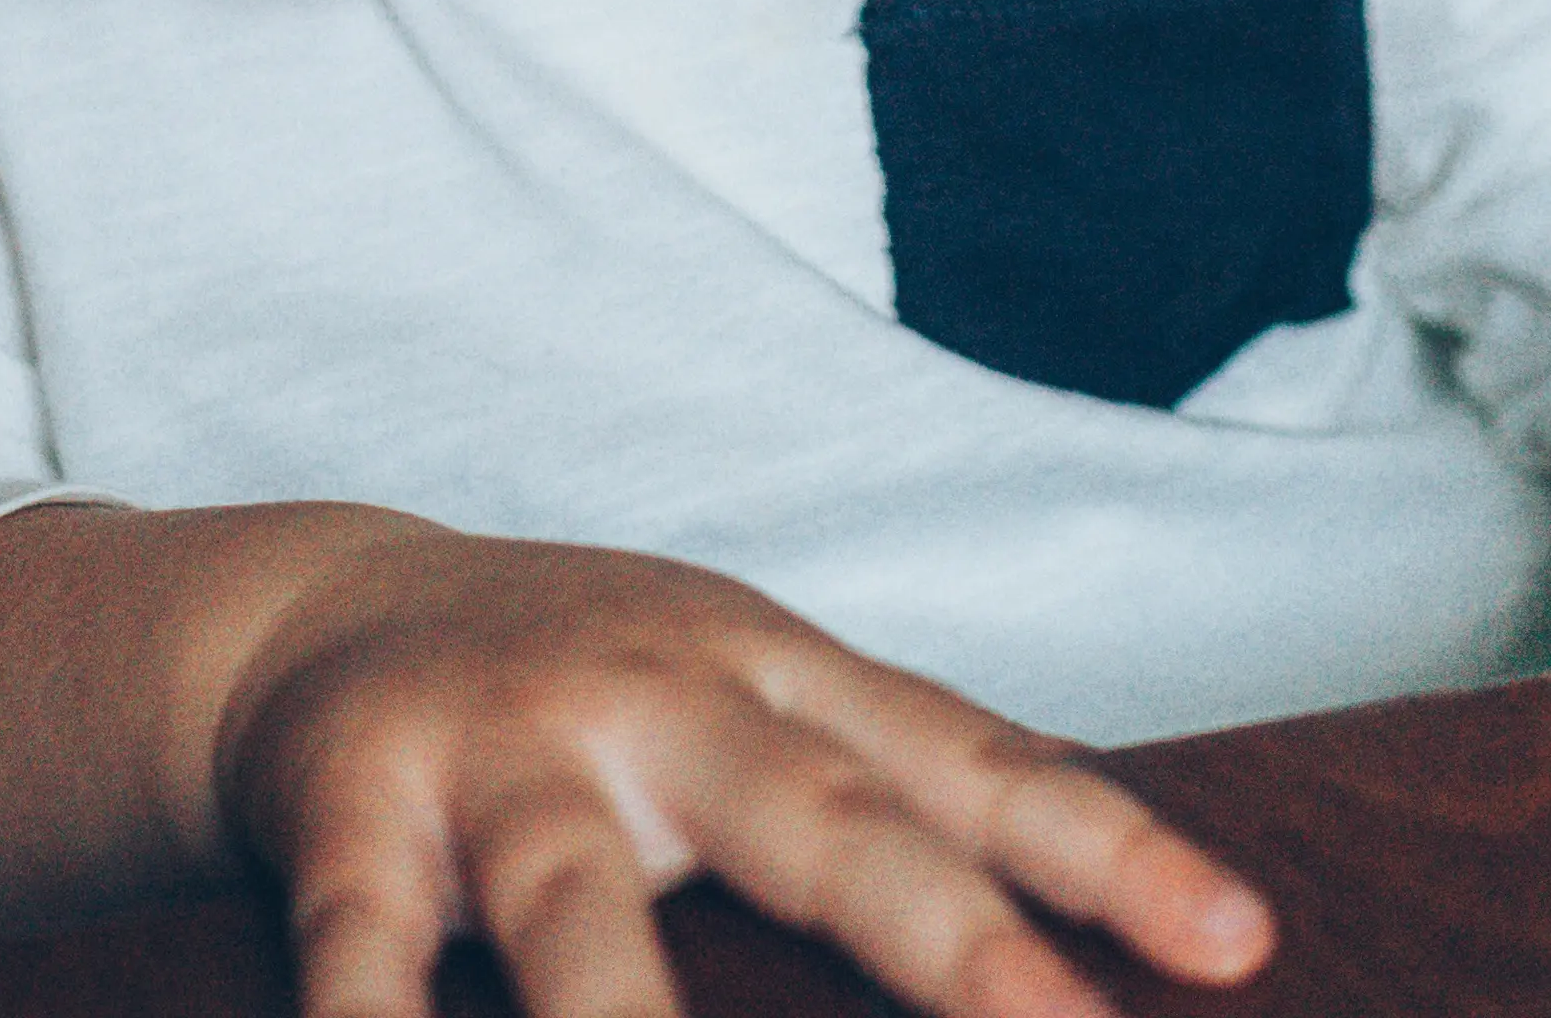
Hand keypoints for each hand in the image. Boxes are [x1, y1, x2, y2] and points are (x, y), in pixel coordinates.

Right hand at [214, 521, 1274, 1017]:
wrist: (315, 607)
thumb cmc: (588, 692)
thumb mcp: (746, 698)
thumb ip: (897, 795)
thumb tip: (1126, 932)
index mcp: (764, 672)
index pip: (959, 761)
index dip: (1101, 849)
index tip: (1236, 942)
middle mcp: (648, 698)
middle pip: (812, 817)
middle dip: (941, 932)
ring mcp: (499, 754)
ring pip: (577, 905)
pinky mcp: (351, 813)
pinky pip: (366, 943)